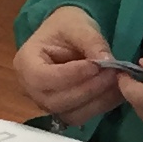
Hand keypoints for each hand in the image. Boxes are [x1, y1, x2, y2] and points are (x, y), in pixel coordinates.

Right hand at [15, 5, 128, 122]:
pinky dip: (100, 107)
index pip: (43, 78)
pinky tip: (115, 92)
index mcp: (25, 62)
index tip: (97, 65)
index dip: (71, 75)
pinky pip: (80, 116)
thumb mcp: (78, 25)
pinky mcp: (62, 110)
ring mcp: (45, 103)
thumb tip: (108, 61)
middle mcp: (29, 88)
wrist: (66, 34)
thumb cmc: (66, 26)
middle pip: (56, 101)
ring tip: (116, 81)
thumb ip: (92, 41)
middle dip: (88, 89)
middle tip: (113, 73)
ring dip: (97, 101)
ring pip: (70, 114)